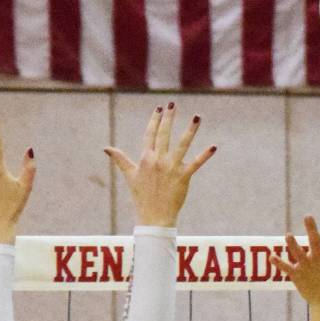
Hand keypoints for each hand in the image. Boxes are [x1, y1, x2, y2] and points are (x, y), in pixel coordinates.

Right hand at [105, 104, 215, 226]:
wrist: (154, 217)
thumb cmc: (141, 197)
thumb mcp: (130, 176)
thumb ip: (120, 159)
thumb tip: (106, 148)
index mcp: (146, 158)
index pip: (150, 134)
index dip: (155, 121)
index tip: (159, 108)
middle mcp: (158, 160)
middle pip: (165, 134)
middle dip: (169, 118)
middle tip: (173, 103)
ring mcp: (171, 168)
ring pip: (182, 144)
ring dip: (191, 130)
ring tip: (197, 116)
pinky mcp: (183, 177)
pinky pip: (196, 163)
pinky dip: (205, 155)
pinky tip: (214, 147)